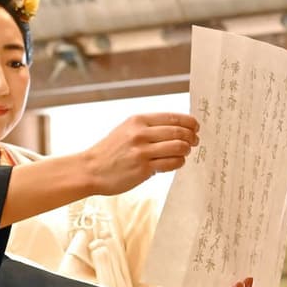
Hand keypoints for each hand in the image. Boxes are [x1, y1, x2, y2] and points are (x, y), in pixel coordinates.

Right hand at [81, 113, 198, 195]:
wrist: (91, 169)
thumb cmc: (110, 151)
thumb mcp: (126, 130)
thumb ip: (149, 127)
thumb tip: (179, 127)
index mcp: (138, 120)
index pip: (173, 117)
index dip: (190, 122)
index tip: (196, 127)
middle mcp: (140, 133)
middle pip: (179, 132)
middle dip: (192, 137)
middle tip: (194, 142)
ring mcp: (142, 151)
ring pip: (179, 147)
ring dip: (186, 150)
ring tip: (184, 153)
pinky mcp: (143, 169)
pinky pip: (172, 163)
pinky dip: (179, 162)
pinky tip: (176, 162)